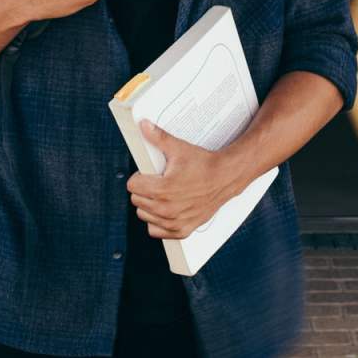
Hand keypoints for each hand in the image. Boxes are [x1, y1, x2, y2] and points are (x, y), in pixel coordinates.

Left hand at [126, 121, 248, 239]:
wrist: (225, 178)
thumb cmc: (203, 164)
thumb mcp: (178, 148)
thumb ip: (158, 137)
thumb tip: (143, 125)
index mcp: (162, 190)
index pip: (132, 186)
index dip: (139, 176)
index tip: (148, 173)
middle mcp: (166, 209)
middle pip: (136, 201)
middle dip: (143, 189)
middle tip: (156, 181)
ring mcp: (174, 222)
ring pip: (144, 216)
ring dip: (149, 206)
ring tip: (161, 194)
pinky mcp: (183, 230)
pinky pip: (157, 231)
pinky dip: (158, 222)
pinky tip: (166, 209)